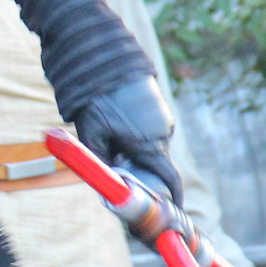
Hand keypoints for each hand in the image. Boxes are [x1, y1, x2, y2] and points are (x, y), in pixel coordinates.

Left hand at [72, 75, 182, 206]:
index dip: (173, 196)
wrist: (102, 58)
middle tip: (118, 167)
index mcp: (149, 144)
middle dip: (142, 170)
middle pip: (156, 163)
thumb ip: (102, 164)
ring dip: (136, 148)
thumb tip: (110, 184)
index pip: (170, 179)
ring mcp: (162, 117)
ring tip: (110, 134)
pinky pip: (150, 129)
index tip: (173, 208)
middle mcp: (162, 132)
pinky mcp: (158, 106)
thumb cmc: (95, 100)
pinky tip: (117, 121)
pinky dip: (136, 134)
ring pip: (151, 145)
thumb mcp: (92, 137)